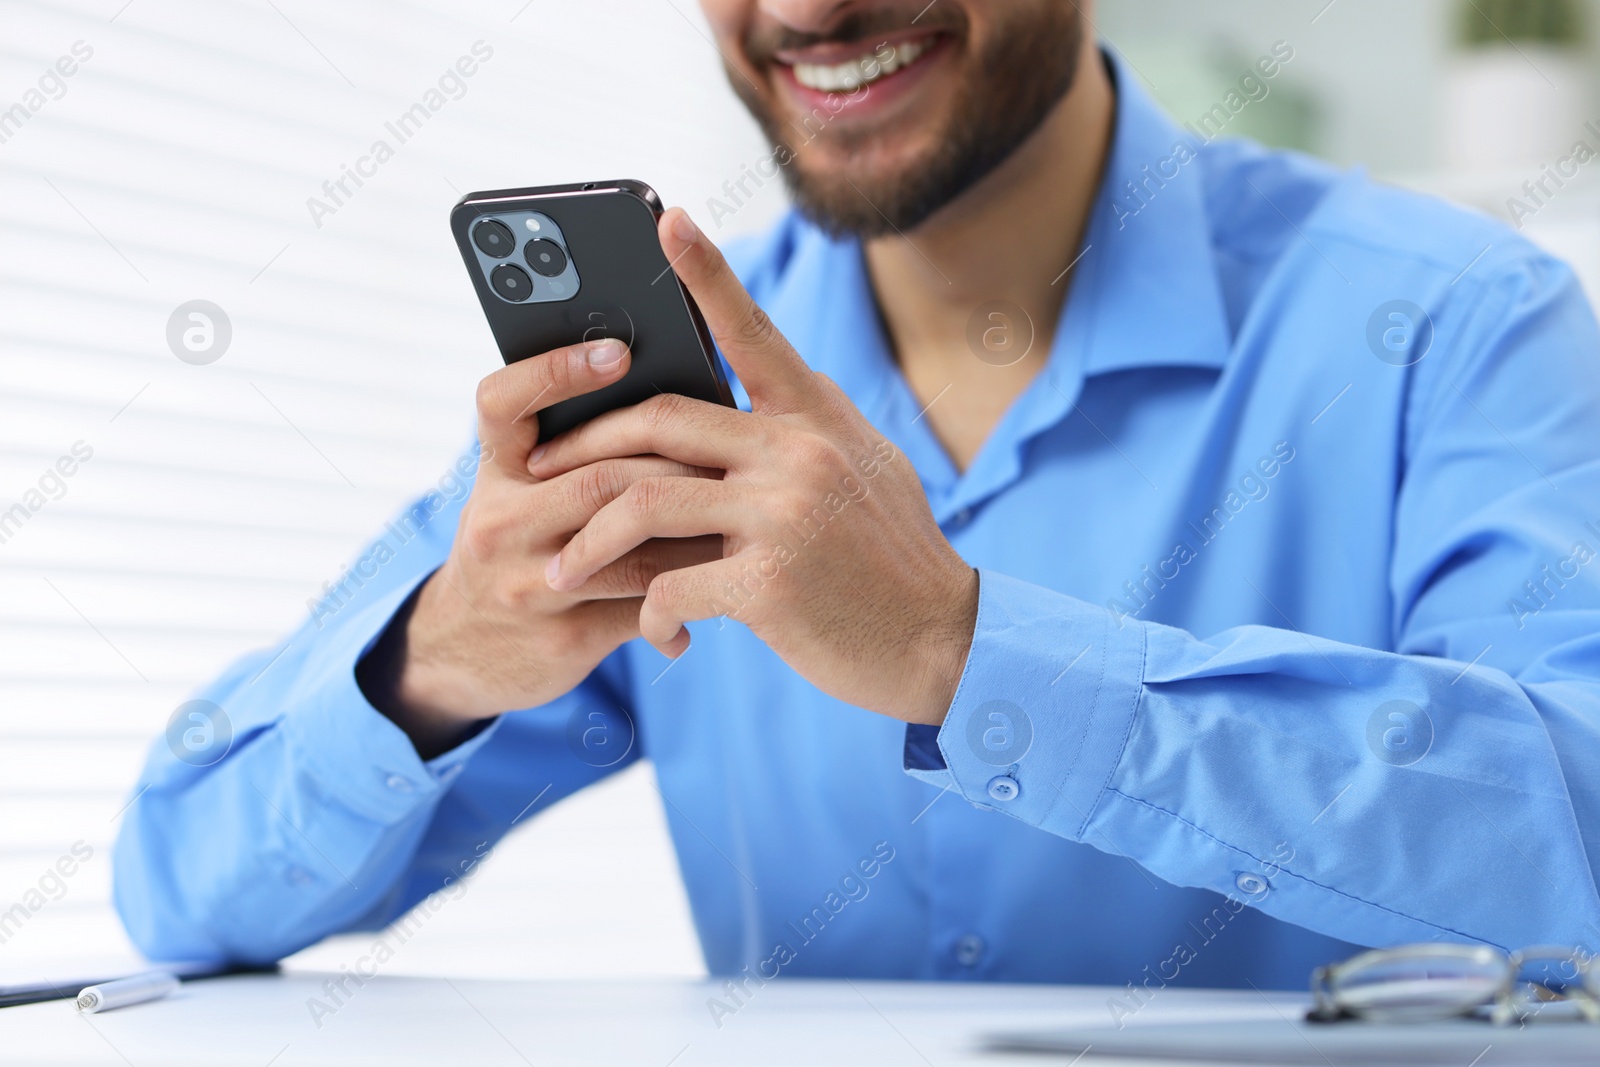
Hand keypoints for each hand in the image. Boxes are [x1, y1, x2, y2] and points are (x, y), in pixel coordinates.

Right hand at [358, 337, 721, 755]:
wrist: (461, 650)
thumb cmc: (520, 544)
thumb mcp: (521, 490)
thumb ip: (575, 451)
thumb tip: (680, 401)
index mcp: (495, 469)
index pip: (505, 402)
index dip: (557, 370)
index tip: (621, 351)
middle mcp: (500, 521)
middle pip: (598, 478)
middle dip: (678, 467)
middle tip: (736, 455)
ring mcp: (527, 584)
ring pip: (631, 546)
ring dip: (696, 532)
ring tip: (743, 516)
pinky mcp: (563, 638)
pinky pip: (643, 609)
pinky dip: (689, 596)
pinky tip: (724, 587)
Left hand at [531, 208, 978, 725]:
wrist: (945, 641)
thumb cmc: (894, 558)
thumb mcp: (863, 470)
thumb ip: (804, 433)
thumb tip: (747, 404)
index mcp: (819, 418)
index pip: (752, 332)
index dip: (707, 274)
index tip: (667, 220)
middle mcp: (800, 451)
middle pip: (658, 420)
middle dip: (583, 447)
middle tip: (537, 472)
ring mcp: (785, 514)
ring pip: (644, 502)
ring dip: (590, 545)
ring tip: (561, 573)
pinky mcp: (771, 584)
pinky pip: (670, 587)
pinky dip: (648, 614)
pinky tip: (658, 632)